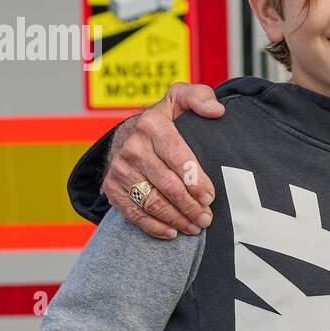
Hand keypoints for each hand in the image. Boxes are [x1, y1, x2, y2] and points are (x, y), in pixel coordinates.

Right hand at [102, 82, 224, 238]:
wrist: (130, 133)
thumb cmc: (166, 118)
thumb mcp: (181, 99)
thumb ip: (200, 98)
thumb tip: (217, 111)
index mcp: (152, 124)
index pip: (178, 158)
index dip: (196, 181)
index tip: (210, 197)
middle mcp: (132, 147)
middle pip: (167, 185)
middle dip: (190, 206)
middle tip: (207, 219)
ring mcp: (120, 169)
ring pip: (152, 202)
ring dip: (176, 219)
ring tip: (195, 228)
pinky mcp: (112, 187)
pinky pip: (134, 213)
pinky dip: (154, 226)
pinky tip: (172, 232)